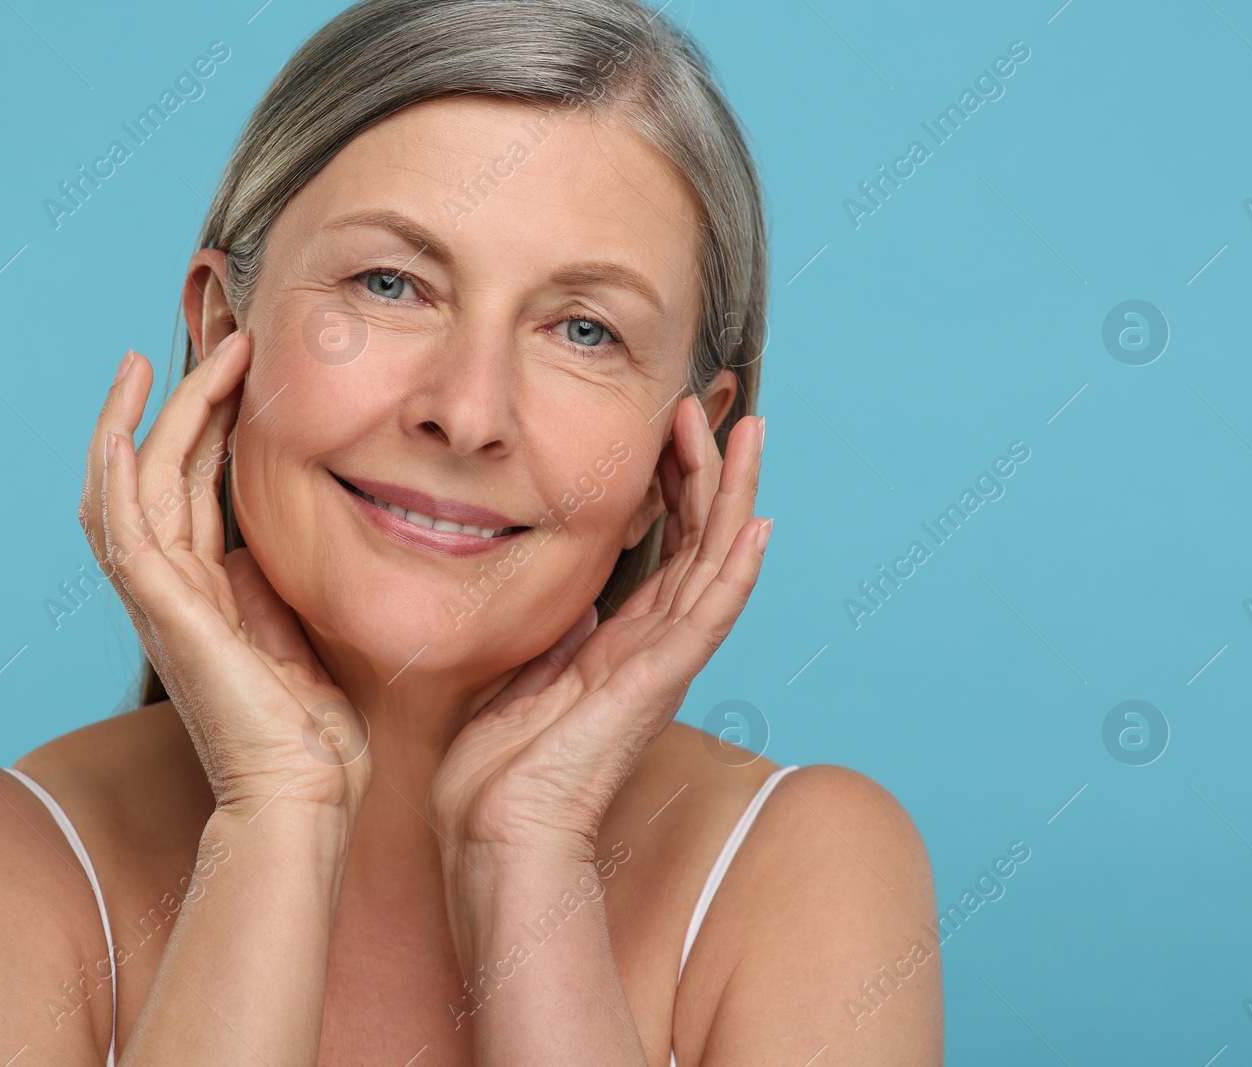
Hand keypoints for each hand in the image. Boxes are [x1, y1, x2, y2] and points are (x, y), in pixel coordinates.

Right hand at [80, 333, 370, 819]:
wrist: (305, 795)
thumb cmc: (312, 731)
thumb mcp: (300, 628)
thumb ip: (276, 578)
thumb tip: (276, 529)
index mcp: (204, 590)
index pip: (191, 487)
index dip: (207, 424)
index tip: (240, 367)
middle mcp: (171, 589)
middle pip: (158, 472)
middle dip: (184, 401)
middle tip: (224, 337)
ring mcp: (161, 600)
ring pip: (130, 487)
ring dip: (149, 417)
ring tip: (171, 355)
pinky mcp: (166, 615)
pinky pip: (124, 532)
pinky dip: (113, 473)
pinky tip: (122, 425)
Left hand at [427, 398, 768, 867]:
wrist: (494, 830)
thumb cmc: (501, 768)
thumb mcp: (529, 675)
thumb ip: (562, 635)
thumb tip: (580, 596)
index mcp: (625, 644)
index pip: (668, 549)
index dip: (675, 484)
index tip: (670, 425)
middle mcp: (655, 648)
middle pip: (702, 542)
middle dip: (709, 469)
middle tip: (713, 405)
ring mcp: (662, 665)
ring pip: (716, 564)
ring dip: (734, 495)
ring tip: (751, 433)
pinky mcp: (657, 684)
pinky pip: (708, 619)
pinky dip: (736, 572)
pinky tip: (757, 525)